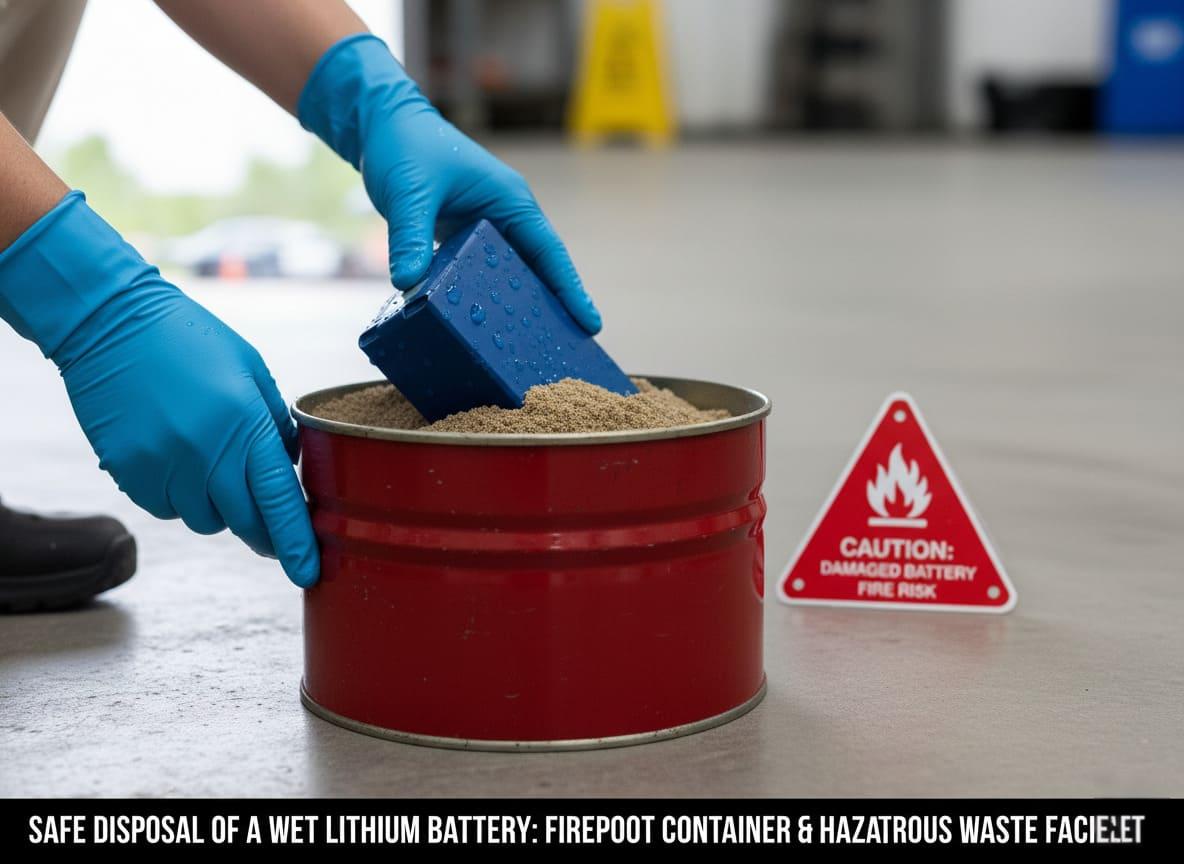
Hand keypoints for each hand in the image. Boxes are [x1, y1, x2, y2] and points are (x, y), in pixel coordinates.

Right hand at [0, 193, 318, 585]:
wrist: (112, 322)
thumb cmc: (190, 340)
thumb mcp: (251, 371)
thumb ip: (274, 425)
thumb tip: (287, 470)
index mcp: (243, 425)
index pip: (278, 500)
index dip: (297, 541)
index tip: (309, 573)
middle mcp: (205, 453)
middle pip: (246, 523)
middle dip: (265, 534)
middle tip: (272, 531)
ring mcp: (163, 465)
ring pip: (206, 521)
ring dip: (219, 509)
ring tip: (213, 467)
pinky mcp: (129, 471)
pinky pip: (167, 509)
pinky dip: (180, 498)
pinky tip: (178, 461)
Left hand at [298, 34, 600, 332]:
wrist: (383, 124)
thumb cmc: (404, 147)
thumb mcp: (408, 193)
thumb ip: (410, 237)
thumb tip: (408, 285)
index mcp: (509, 201)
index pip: (549, 252)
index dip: (571, 290)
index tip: (591, 324)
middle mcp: (505, 215)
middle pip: (538, 269)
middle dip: (554, 307)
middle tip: (567, 349)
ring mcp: (486, 227)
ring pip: (512, 274)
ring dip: (522, 305)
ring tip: (533, 347)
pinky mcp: (464, 237)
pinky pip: (484, 273)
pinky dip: (490, 297)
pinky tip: (487, 325)